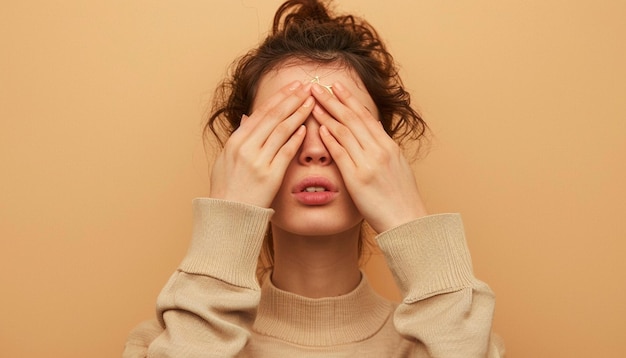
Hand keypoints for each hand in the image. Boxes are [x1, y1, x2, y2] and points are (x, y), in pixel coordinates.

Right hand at [209, 81, 312, 207]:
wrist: (227, 215)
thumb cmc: (227, 189)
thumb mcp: (225, 159)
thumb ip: (238, 138)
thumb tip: (247, 119)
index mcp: (235, 141)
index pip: (261, 113)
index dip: (279, 97)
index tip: (292, 87)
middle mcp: (246, 148)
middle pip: (273, 117)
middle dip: (292, 99)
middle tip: (307, 86)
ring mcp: (258, 161)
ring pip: (281, 131)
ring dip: (298, 114)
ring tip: (311, 102)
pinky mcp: (270, 176)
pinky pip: (285, 152)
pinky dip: (296, 139)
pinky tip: (305, 128)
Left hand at [310, 82, 427, 232]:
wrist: (407, 221)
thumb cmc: (401, 198)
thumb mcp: (398, 167)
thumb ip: (384, 149)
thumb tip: (375, 132)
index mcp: (389, 146)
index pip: (366, 116)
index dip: (349, 100)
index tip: (337, 86)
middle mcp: (380, 150)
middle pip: (353, 119)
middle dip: (334, 100)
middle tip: (318, 86)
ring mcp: (369, 163)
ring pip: (345, 132)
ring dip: (327, 115)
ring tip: (312, 102)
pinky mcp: (358, 179)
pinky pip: (341, 154)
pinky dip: (330, 139)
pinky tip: (320, 128)